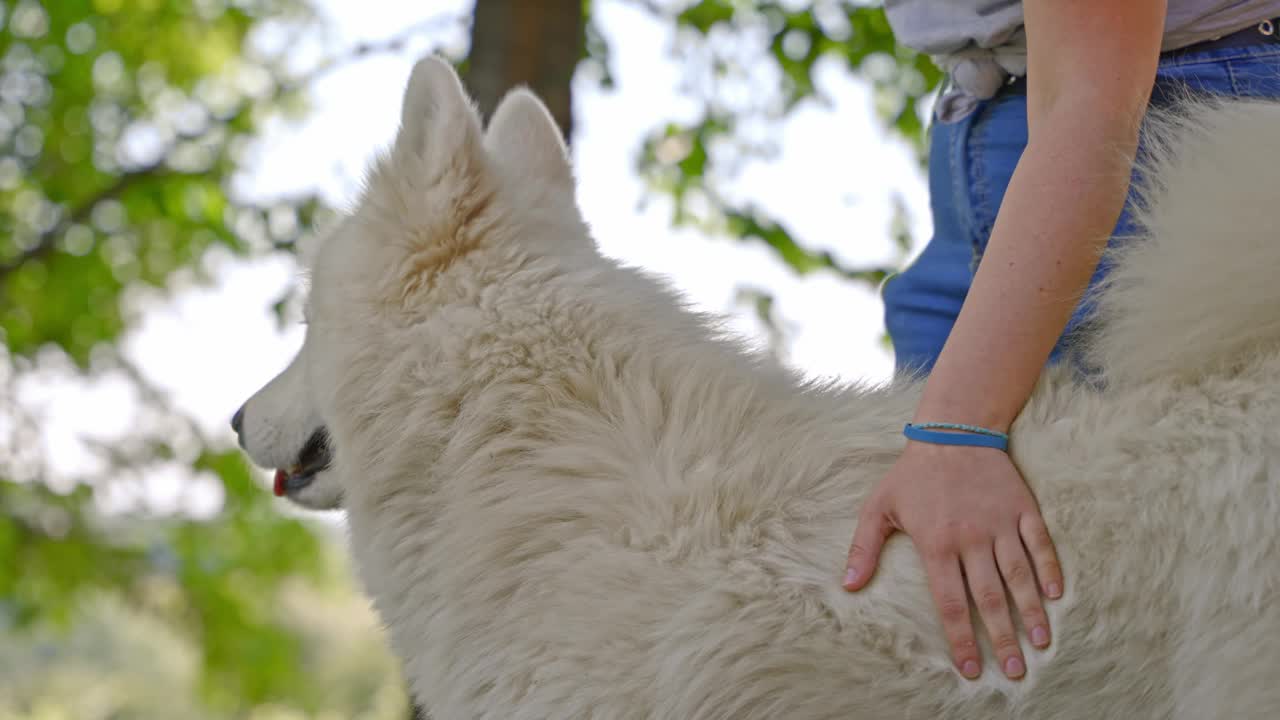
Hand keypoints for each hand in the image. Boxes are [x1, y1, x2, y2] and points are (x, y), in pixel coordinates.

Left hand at [842, 440, 1062, 679]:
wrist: (952, 431)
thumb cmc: (912, 473)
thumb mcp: (878, 507)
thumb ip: (863, 548)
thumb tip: (847, 585)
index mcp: (937, 543)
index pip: (950, 602)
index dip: (961, 638)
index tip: (970, 669)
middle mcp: (971, 538)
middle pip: (988, 597)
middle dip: (1002, 637)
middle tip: (1014, 672)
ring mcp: (1000, 523)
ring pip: (1019, 575)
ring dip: (1031, 611)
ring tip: (1040, 642)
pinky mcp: (1022, 507)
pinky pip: (1040, 543)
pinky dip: (1050, 568)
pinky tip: (1056, 595)